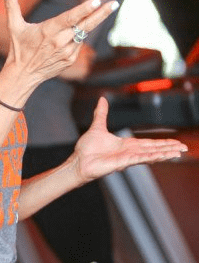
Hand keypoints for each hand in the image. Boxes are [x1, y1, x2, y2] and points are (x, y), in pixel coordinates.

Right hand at [0, 0, 117, 100]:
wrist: (23, 75)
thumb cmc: (19, 48)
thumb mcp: (14, 27)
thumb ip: (11, 7)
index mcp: (48, 31)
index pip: (69, 18)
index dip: (83, 10)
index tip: (96, 1)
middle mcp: (60, 41)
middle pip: (85, 25)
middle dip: (101, 14)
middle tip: (114, 3)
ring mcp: (67, 52)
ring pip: (83, 33)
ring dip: (90, 24)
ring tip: (98, 13)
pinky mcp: (70, 59)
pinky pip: (79, 43)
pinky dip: (78, 37)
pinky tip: (70, 37)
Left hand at [72, 97, 187, 182]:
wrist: (78, 160)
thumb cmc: (86, 148)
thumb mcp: (97, 127)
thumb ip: (102, 113)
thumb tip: (102, 99)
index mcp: (126, 144)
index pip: (149, 143)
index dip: (162, 143)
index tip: (175, 143)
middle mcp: (129, 152)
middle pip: (154, 149)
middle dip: (169, 148)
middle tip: (183, 148)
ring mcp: (127, 158)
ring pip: (150, 155)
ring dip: (164, 153)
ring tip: (178, 152)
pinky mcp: (122, 163)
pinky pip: (140, 159)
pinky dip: (152, 157)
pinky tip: (163, 156)